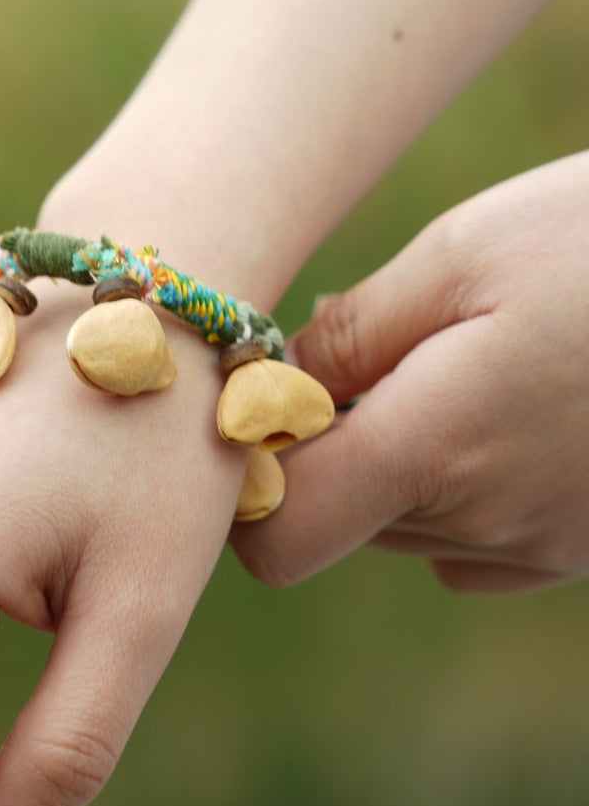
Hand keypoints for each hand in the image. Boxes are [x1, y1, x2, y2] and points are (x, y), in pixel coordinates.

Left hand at [231, 152, 588, 592]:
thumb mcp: (461, 256)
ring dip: (401, 457)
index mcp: (437, 453)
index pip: (279, 538)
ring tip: (463, 360)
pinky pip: (476, 536)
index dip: (251, 482)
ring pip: (406, 525)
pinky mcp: (585, 548)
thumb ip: (352, 337)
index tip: (270, 405)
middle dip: (333, 447)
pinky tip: (513, 404)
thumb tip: (274, 391)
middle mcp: (486, 524)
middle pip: (340, 521)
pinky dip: (464, 481)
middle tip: (380, 350)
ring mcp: (545, 547)